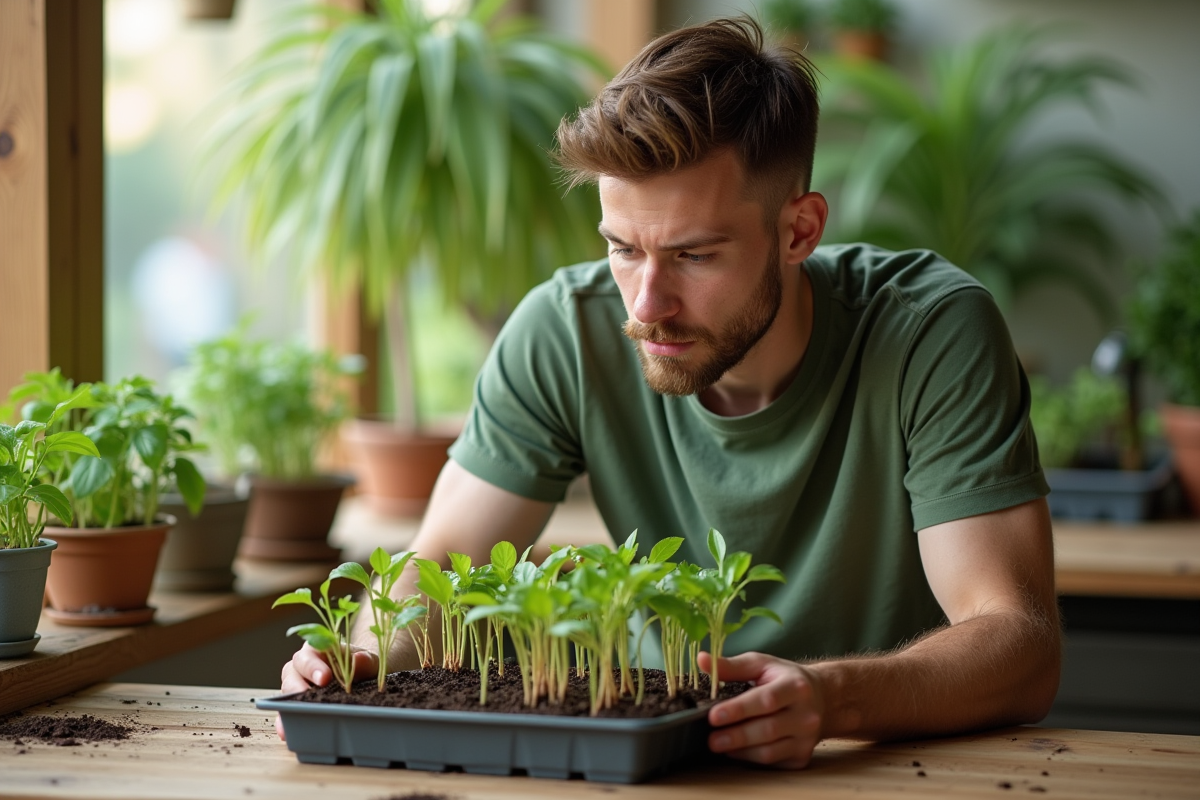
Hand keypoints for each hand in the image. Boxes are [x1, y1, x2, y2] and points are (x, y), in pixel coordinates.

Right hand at [275, 643, 378, 739]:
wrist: (364, 680)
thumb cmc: (363, 666)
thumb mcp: (369, 661)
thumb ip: (365, 660)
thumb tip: (357, 659)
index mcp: (318, 650)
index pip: (309, 654)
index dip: (313, 665)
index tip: (324, 678)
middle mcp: (302, 666)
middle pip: (291, 672)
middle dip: (298, 685)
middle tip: (307, 696)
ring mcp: (297, 685)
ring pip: (286, 692)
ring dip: (288, 704)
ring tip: (296, 716)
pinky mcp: (296, 704)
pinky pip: (286, 711)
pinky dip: (285, 720)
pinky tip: (287, 732)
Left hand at [701, 651, 823, 767]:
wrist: (822, 698)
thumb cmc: (783, 678)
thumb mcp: (761, 664)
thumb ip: (731, 665)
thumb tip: (701, 660)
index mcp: (796, 686)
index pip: (766, 700)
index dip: (738, 710)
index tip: (713, 716)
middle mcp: (806, 714)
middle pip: (768, 729)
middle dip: (737, 736)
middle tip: (711, 740)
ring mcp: (806, 738)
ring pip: (770, 751)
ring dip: (741, 750)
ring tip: (718, 745)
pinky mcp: (802, 756)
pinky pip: (773, 762)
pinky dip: (751, 758)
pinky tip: (735, 751)